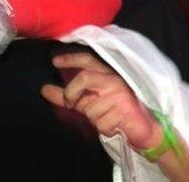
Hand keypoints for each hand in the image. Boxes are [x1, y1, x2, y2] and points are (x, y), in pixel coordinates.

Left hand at [41, 52, 160, 150]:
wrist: (144, 130)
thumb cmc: (114, 113)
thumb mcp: (88, 102)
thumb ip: (67, 96)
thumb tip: (44, 90)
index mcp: (106, 75)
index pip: (87, 60)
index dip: (71, 58)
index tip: (54, 61)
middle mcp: (114, 80)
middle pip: (84, 78)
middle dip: (71, 92)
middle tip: (70, 102)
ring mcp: (120, 95)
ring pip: (91, 108)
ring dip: (94, 119)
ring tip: (107, 119)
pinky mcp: (124, 111)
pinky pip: (101, 123)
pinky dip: (103, 129)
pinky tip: (114, 126)